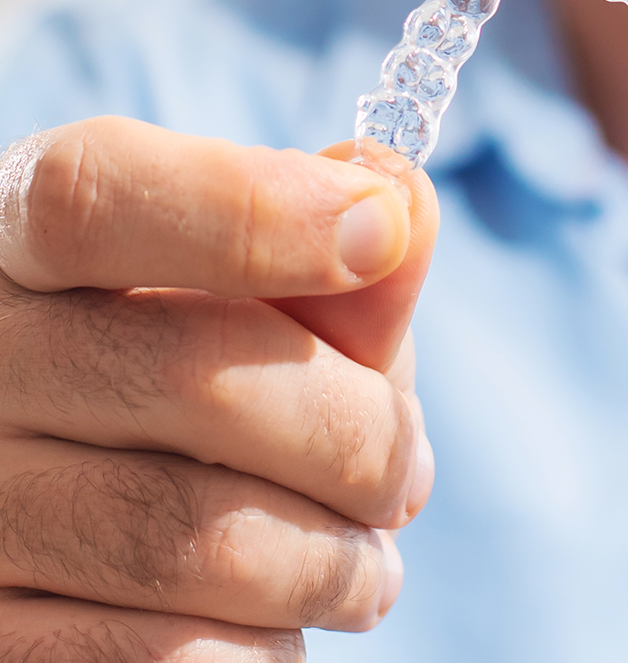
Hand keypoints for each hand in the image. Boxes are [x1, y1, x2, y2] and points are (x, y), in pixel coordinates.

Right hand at [0, 117, 438, 658]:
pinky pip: (170, 657)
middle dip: (357, 437)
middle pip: (188, 372)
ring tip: (362, 564)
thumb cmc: (225, 389)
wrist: (119, 533)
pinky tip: (276, 622)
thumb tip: (401, 207)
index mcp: (22, 244)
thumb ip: (341, 269)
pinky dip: (265, 647)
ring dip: (332, 564)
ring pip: (193, 539)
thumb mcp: (281, 313)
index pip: (88, 195)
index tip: (377, 234)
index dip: (245, 207)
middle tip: (406, 477)